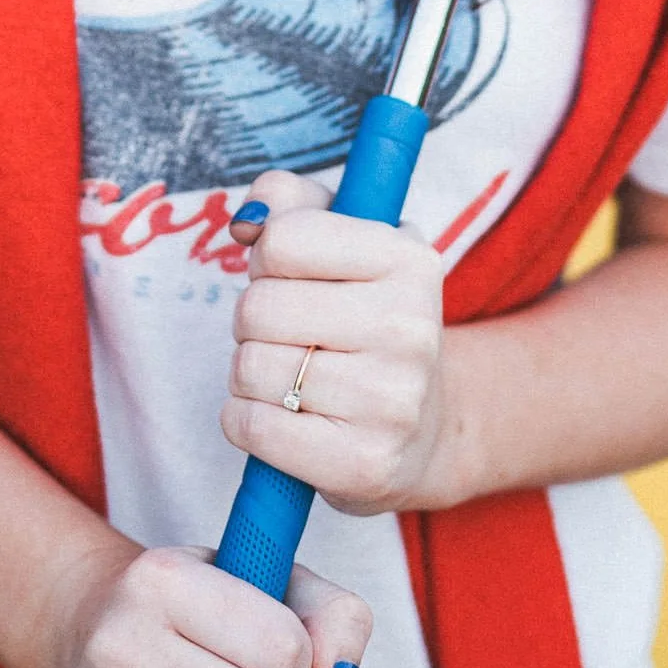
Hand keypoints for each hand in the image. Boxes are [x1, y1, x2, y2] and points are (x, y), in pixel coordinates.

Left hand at [223, 171, 448, 516]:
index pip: (284, 237)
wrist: (422, 432)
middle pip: (257, 307)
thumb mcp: (345, 242)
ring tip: (294, 377)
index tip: (294, 276)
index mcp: (410, 261)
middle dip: (254, 320)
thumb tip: (247, 222)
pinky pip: (250, 426)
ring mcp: (392, 402)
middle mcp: (410, 328)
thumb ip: (288, 202)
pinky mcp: (364, 465)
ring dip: (250, 373)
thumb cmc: (364, 321)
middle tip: (292, 335)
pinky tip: (284, 417)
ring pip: (249, 368)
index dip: (269, 257)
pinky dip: (245, 420)